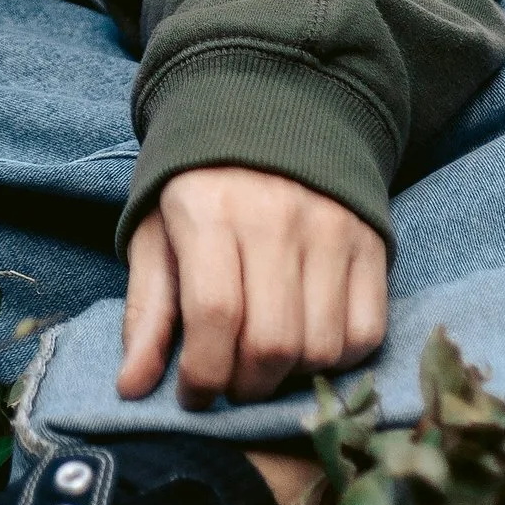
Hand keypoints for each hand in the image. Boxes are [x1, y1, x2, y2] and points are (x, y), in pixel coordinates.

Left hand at [119, 165, 387, 405]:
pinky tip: (308, 345)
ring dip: (292, 377)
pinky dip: (338, 359)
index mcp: (211, 211)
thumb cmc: (199, 184)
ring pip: (322, 347)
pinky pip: (366, 332)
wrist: (270, 110)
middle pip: (273, 344)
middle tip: (230, 383)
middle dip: (245, 386)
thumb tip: (132, 389)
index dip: (202, 374)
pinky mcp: (372, 242)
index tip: (192, 394)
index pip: (215, 315)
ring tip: (266, 362)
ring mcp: (332, 230)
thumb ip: (146, 311)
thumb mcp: (156, 234)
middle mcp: (277, 219)